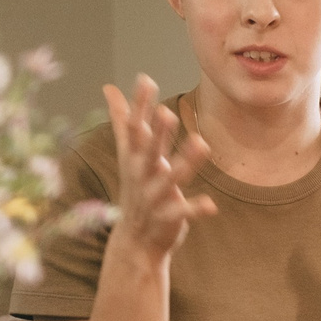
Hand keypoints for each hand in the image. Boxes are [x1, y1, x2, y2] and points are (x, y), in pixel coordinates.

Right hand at [102, 76, 214, 264]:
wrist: (134, 240)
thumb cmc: (136, 189)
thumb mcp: (128, 154)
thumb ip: (122, 121)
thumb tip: (109, 88)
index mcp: (134, 157)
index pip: (135, 128)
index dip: (140, 105)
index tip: (145, 80)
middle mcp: (143, 174)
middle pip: (150, 150)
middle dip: (158, 133)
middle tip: (167, 112)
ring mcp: (154, 196)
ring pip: (171, 177)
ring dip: (186, 162)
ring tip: (202, 144)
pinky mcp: (169, 217)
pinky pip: (183, 211)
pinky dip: (196, 208)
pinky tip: (211, 205)